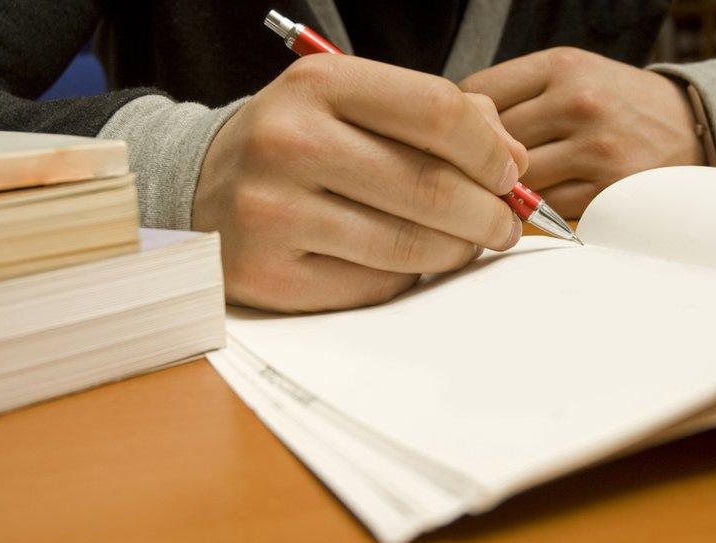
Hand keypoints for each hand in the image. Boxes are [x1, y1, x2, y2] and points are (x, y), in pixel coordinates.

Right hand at [193, 54, 527, 312]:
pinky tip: (403, 261)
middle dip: (489, 213)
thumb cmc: (298, 144)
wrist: (205, 187)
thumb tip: (510, 161)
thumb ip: (436, 118)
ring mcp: (273, 212)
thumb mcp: (354, 104)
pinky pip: (375, 286)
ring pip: (409, 247)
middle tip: (504, 224)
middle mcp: (289, 142)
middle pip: (431, 187)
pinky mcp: (270, 274)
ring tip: (465, 244)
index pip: (438, 112)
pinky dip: (406, 278)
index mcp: (318, 85)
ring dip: (457, 251)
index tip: (509, 174)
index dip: (491, 151)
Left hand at [461, 47, 703, 217]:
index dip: (461, 119)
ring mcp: (596, 147)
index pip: (479, 93)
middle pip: (492, 139)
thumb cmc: (615, 102)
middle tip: (473, 173)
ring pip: (516, 178)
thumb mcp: (572, 75)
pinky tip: (537, 204)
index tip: (462, 135)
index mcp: (562, 67)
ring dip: (504, 190)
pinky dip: (536, 209)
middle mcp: (579, 101)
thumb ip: (519, 93)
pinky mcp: (609, 190)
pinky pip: (547, 207)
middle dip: (477, 159)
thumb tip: (456, 125)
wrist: (691, 125)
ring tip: (504, 191)